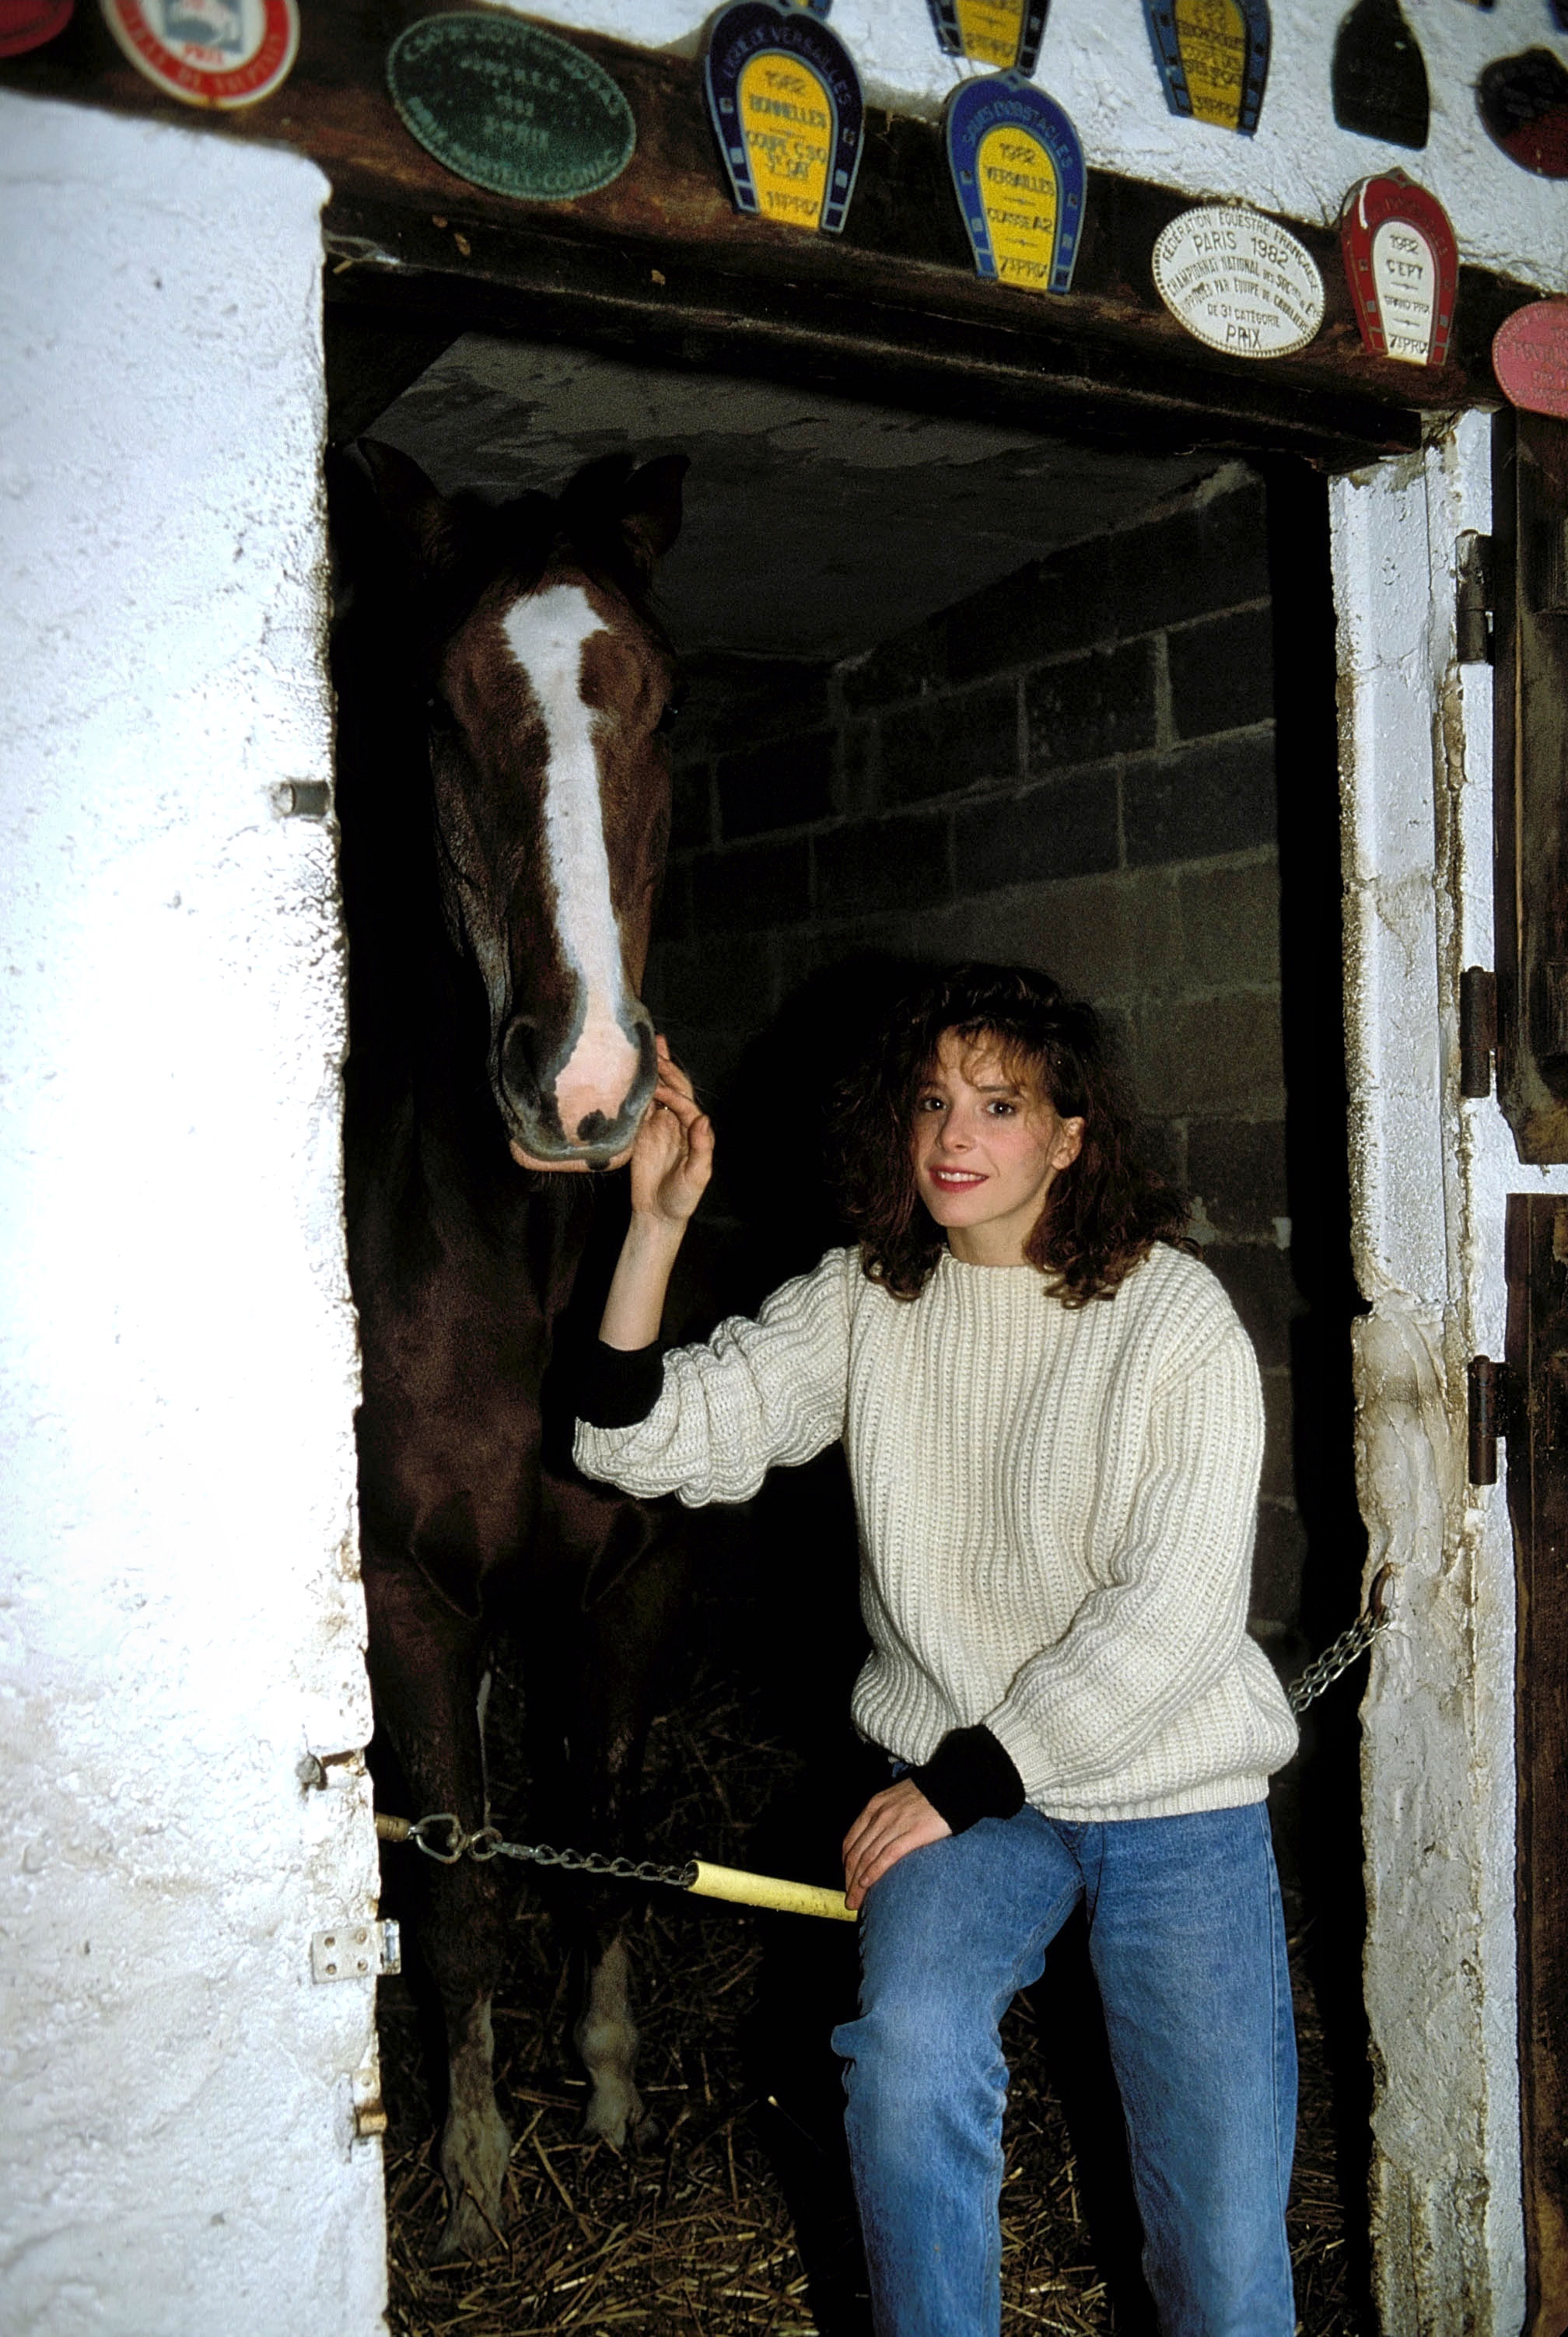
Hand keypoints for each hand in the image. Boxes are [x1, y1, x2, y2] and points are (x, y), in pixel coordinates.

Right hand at [629, 1037, 712, 1228]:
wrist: (658, 1215)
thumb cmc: (683, 1198)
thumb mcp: (697, 1176)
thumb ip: (702, 1148)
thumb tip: (704, 1118)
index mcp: (693, 1130)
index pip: (685, 1103)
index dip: (674, 1094)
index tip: (658, 1089)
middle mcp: (677, 1123)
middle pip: (674, 1088)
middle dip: (667, 1067)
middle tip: (657, 1045)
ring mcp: (658, 1126)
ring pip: (657, 1093)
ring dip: (653, 1071)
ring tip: (646, 1048)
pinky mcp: (641, 1133)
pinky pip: (639, 1107)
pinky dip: (636, 1090)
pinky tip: (629, 1074)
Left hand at [841, 1779, 950, 1911]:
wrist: (951, 1786)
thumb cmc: (927, 1794)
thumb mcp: (896, 1800)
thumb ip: (884, 1817)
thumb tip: (878, 1841)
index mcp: (874, 1806)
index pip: (851, 1841)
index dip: (846, 1864)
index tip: (847, 1881)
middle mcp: (880, 1815)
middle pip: (856, 1853)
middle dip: (849, 1879)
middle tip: (849, 1900)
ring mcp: (894, 1824)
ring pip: (868, 1857)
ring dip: (857, 1883)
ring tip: (855, 1901)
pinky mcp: (912, 1833)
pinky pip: (886, 1856)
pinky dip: (873, 1872)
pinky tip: (867, 1884)